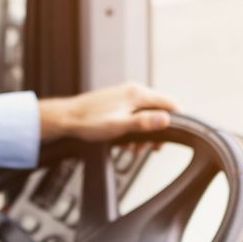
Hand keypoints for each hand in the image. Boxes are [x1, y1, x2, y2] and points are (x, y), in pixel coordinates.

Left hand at [38, 82, 179, 142]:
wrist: (66, 119)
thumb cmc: (90, 123)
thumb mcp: (120, 126)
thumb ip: (145, 122)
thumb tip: (167, 119)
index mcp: (137, 94)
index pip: (170, 103)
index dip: (176, 120)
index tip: (171, 137)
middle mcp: (133, 91)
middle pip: (159, 110)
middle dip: (157, 131)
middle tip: (150, 149)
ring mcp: (125, 96)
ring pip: (146, 115)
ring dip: (144, 133)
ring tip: (134, 149)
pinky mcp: (117, 103)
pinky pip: (134, 116)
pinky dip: (134, 129)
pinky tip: (125, 143)